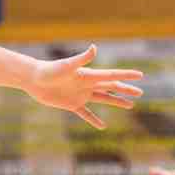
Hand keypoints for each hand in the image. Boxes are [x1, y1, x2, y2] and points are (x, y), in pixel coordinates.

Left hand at [23, 46, 144, 128]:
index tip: (140, 75)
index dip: (126, 75)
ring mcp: (80, 95)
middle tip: (140, 92)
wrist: (33, 79)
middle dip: (125, 89)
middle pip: (111, 87)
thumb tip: (94, 48)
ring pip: (103, 99)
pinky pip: (86, 114)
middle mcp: (87, 85)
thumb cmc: (49, 70)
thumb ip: (82, 59)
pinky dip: (94, 119)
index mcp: (89, 75)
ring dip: (116, 101)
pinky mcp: (71, 104)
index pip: (112, 75)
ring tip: (130, 105)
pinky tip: (103, 126)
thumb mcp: (66, 65)